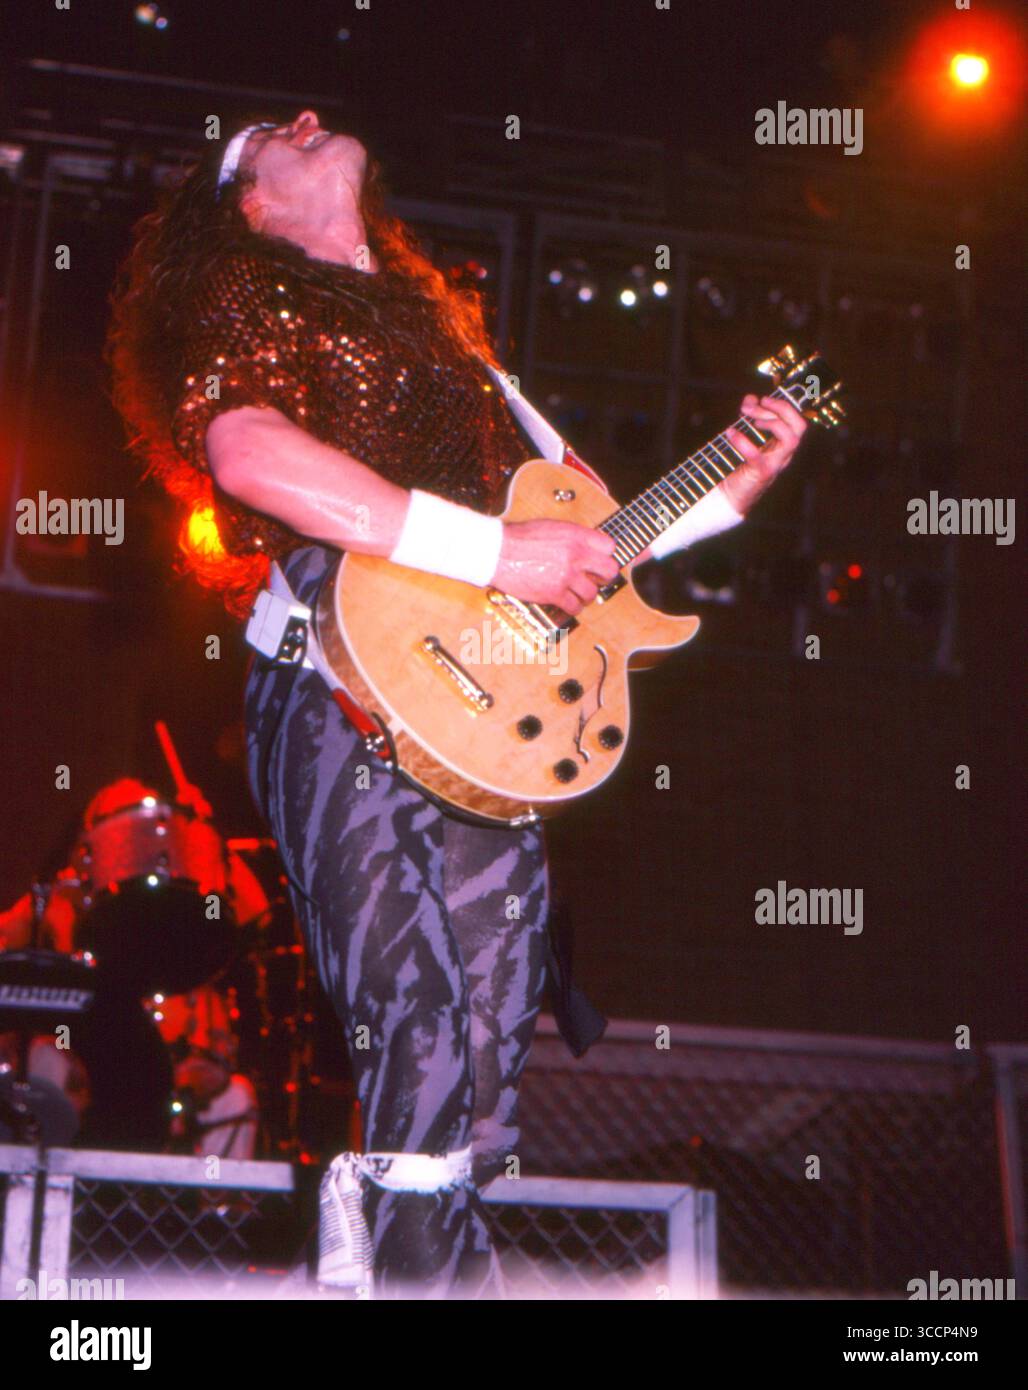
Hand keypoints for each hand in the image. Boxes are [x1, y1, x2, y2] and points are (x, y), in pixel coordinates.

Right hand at [492, 519, 618, 614]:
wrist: (498, 552)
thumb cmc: (519, 538)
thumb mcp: (552, 527)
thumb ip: (573, 537)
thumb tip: (587, 547)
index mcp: (576, 535)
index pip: (610, 546)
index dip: (605, 555)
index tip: (598, 560)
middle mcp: (575, 555)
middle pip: (609, 571)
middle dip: (602, 577)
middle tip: (594, 578)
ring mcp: (566, 575)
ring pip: (592, 593)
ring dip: (585, 595)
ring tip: (577, 593)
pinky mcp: (554, 593)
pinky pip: (574, 606)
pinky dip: (572, 607)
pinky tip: (566, 602)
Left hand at [718, 394, 808, 514]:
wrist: (728, 497)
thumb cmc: (737, 466)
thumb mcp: (745, 436)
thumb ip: (750, 417)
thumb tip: (751, 399)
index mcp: (782, 445)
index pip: (797, 421)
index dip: (783, 405)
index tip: (761, 399)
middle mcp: (784, 454)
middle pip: (800, 426)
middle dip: (781, 409)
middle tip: (757, 405)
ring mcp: (775, 464)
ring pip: (791, 439)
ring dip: (771, 422)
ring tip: (749, 419)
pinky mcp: (761, 474)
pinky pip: (757, 455)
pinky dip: (743, 441)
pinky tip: (730, 433)